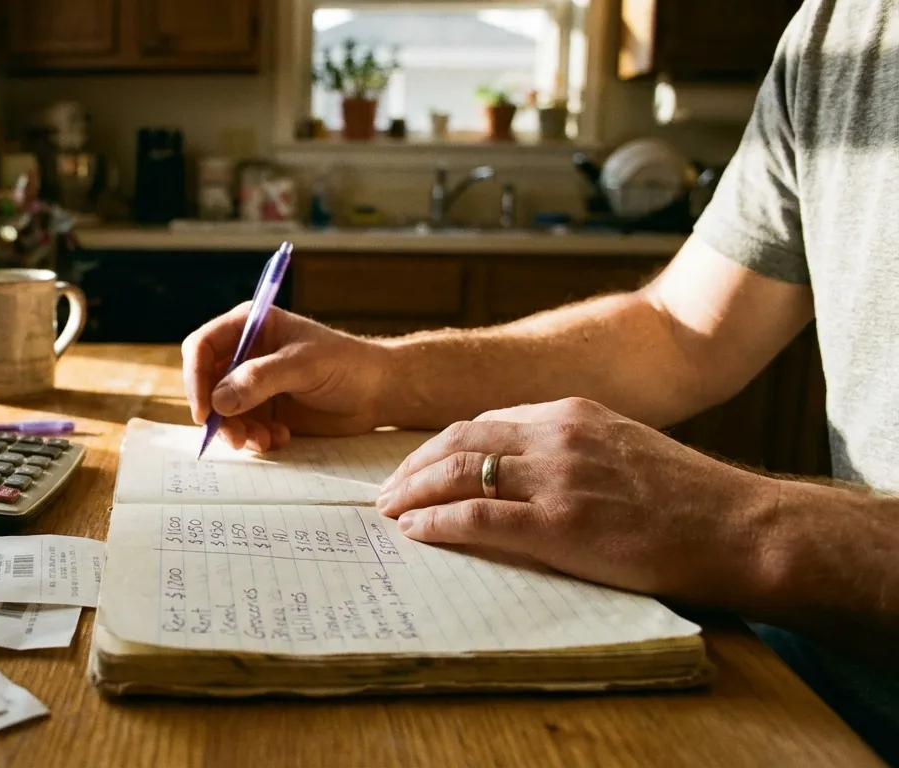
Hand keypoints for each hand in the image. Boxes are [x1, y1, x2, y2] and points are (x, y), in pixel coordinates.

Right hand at [181, 304, 388, 451]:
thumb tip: (219, 400)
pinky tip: (280, 438)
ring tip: (263, 441)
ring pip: (222, 411)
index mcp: (249, 327)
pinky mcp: (264, 409)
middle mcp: (245, 354)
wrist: (376, 392)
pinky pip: (242, 427)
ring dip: (236, 431)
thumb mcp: (304, 365)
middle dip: (217, 413)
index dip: (195, 377)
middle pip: (206, 383)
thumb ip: (261, 379)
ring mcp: (252, 384)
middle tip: (236, 437)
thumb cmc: (346, 364)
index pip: (202, 347)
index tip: (205, 411)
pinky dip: (255, 438)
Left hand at [376, 397, 776, 606]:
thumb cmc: (689, 499)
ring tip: (389, 510)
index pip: (484, 420)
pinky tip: (415, 531)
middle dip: (414, 465)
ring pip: (459, 473)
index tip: (417, 464)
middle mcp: (558, 436)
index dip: (440, 445)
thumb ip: (574, 450)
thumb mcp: (624, 450)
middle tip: (386, 489)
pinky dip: (436, 523)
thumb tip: (528, 472)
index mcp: (573, 413)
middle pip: (459, 440)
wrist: (740, 527)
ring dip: (414, 492)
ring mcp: (558, 478)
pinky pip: (477, 518)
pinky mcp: (561, 525)